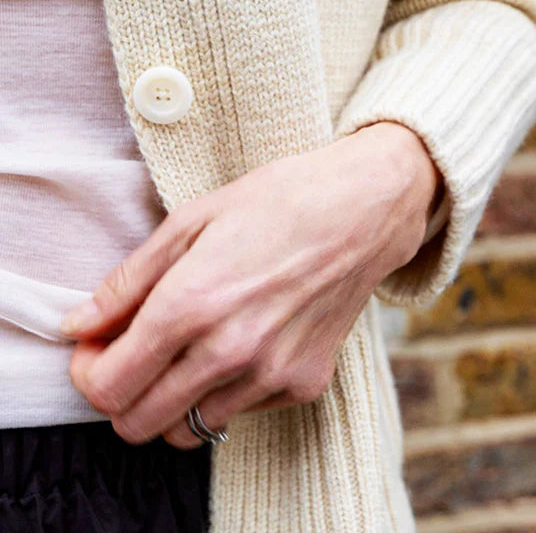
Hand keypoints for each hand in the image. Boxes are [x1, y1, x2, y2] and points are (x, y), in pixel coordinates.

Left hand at [60, 121, 441, 448]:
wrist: (364, 207)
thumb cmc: (277, 200)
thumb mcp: (192, 219)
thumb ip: (128, 281)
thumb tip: (78, 326)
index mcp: (190, 302)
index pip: (107, 386)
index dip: (88, 372)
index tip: (98, 347)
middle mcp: (228, 350)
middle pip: (137, 424)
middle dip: (121, 394)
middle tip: (133, 354)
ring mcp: (269, 374)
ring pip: (186, 429)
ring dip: (173, 398)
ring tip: (189, 347)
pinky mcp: (303, 385)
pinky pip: (240, 413)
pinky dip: (226, 390)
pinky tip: (243, 339)